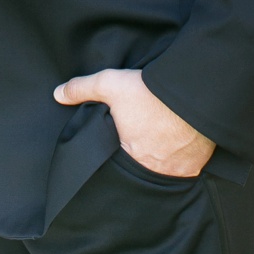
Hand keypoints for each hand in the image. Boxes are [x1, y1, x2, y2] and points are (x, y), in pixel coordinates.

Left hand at [56, 68, 214, 178]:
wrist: (195, 95)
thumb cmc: (151, 93)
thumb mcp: (111, 84)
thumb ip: (82, 88)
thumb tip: (57, 94)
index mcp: (126, 154)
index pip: (115, 162)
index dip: (115, 154)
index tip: (117, 145)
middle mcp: (150, 168)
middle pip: (140, 167)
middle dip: (138, 158)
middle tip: (140, 142)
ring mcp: (175, 169)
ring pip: (164, 170)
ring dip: (161, 160)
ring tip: (160, 144)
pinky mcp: (196, 165)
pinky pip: (186, 169)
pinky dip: (183, 161)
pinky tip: (181, 147)